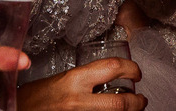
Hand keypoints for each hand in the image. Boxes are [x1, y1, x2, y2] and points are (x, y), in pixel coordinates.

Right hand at [18, 60, 145, 110]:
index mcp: (74, 80)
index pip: (111, 68)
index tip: (136, 72)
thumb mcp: (59, 81)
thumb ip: (82, 79)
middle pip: (119, 103)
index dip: (131, 68)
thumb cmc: (34, 98)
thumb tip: (106, 79)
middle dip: (137, 102)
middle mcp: (78, 100)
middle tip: (141, 100)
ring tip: (130, 110)